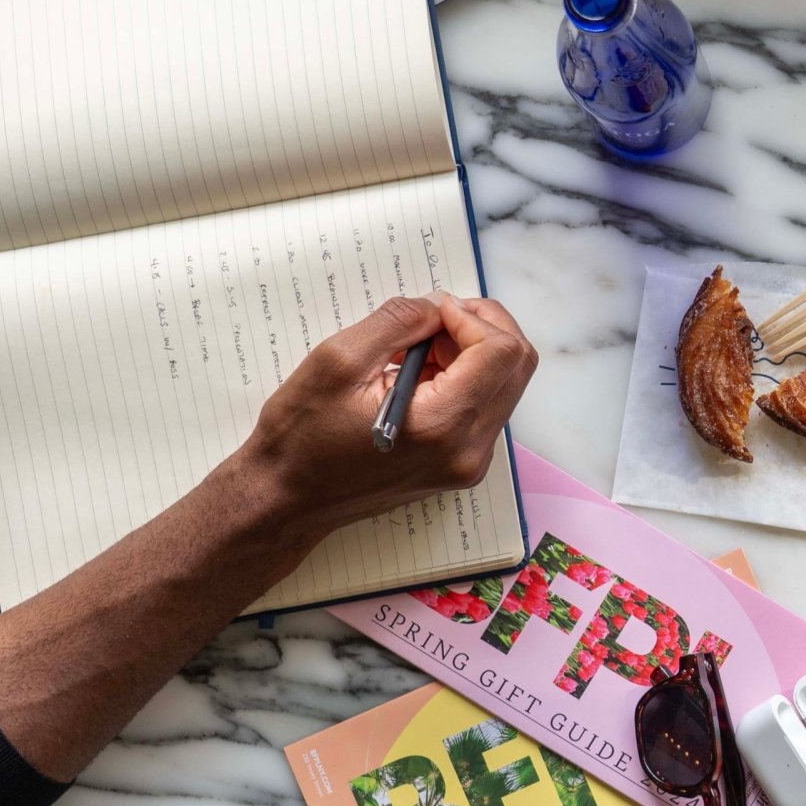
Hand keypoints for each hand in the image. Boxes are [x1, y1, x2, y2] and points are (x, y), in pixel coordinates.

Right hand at [230, 292, 537, 535]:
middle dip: (479, 329)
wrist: (288, 499)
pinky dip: (461, 378)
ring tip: (412, 352)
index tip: (431, 312)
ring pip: (503, 384)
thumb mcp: (339, 360)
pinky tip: (415, 377)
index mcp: (442, 425)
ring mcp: (470, 463)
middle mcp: (469, 451)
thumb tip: (438, 306)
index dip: (472, 317)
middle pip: (516, 365)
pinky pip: (483, 406)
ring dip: (469, 353)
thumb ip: (398, 322)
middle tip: (428, 322)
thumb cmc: (302, 435)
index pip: (502, 352)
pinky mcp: (462, 465)